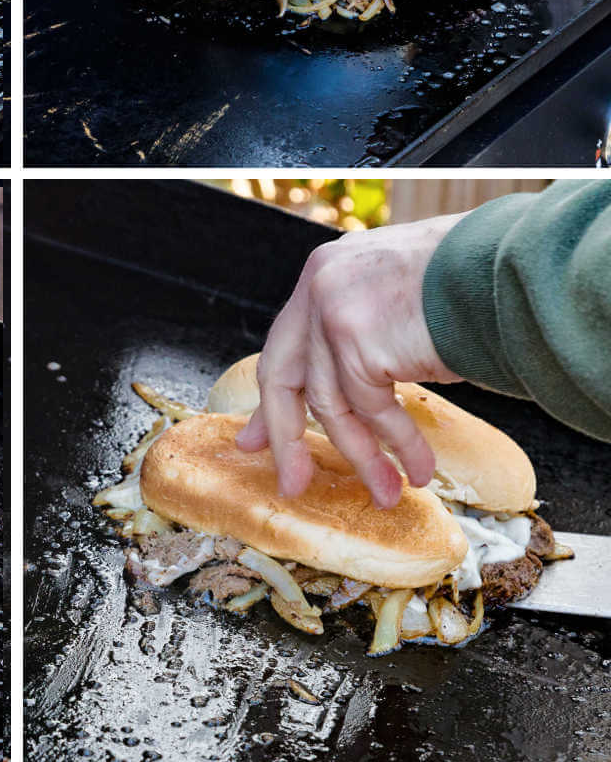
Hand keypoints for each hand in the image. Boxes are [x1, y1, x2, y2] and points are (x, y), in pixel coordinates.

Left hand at [235, 215, 465, 507]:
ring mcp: (332, 310)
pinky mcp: (356, 340)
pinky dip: (397, 445)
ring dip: (363, 457)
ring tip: (388, 492)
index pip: (285, 344)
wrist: (505, 269)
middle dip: (287, 437)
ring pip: (332, 403)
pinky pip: (371, 410)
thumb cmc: (469, 282)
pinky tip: (419, 467)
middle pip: (283, 374)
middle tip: (293, 483)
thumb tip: (353, 396)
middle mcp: (320, 284)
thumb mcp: (396, 300)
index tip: (257, 442)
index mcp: (327, 270)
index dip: (273, 399)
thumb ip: (364, 333)